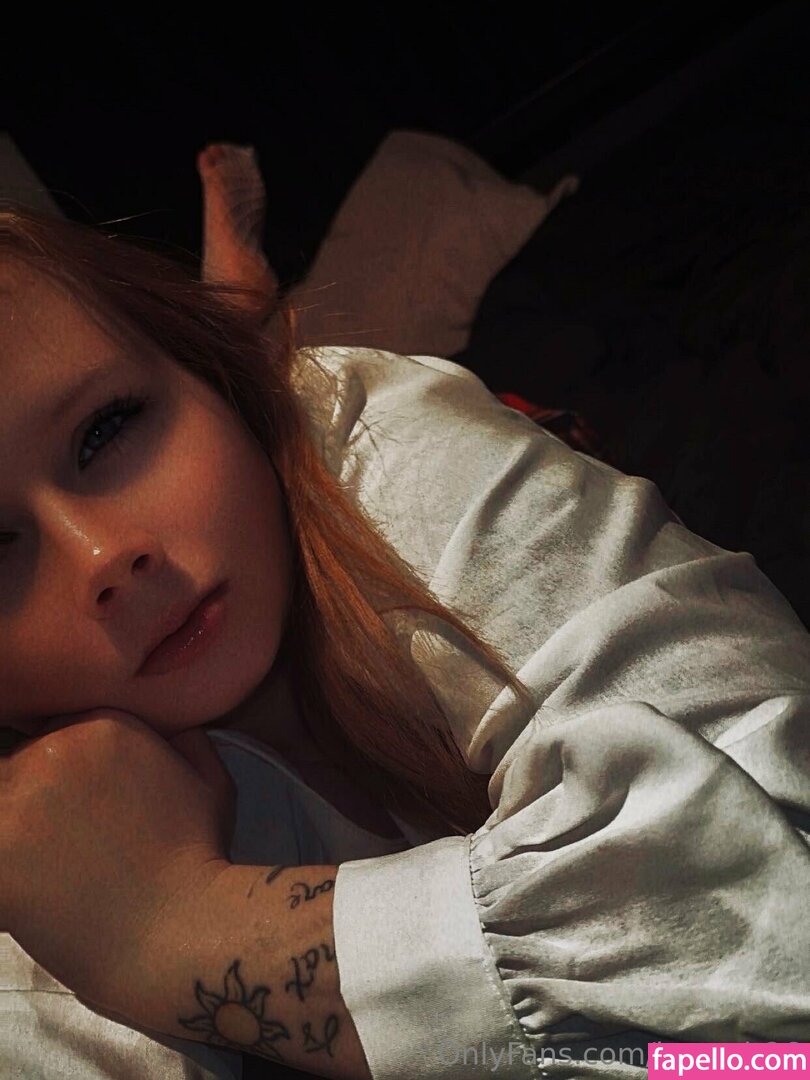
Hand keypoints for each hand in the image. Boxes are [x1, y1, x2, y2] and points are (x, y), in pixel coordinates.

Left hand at [0, 709, 236, 1018]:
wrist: (178, 928)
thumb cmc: (197, 861)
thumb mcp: (212, 782)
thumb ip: (185, 743)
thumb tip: (171, 733)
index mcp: (104, 725)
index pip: (56, 731)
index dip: (63, 772)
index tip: (73, 806)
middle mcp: (57, 749)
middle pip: (20, 762)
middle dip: (35, 798)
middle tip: (59, 842)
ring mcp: (19, 799)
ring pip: (0, 802)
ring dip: (14, 829)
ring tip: (40, 865)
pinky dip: (5, 878)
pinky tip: (25, 894)